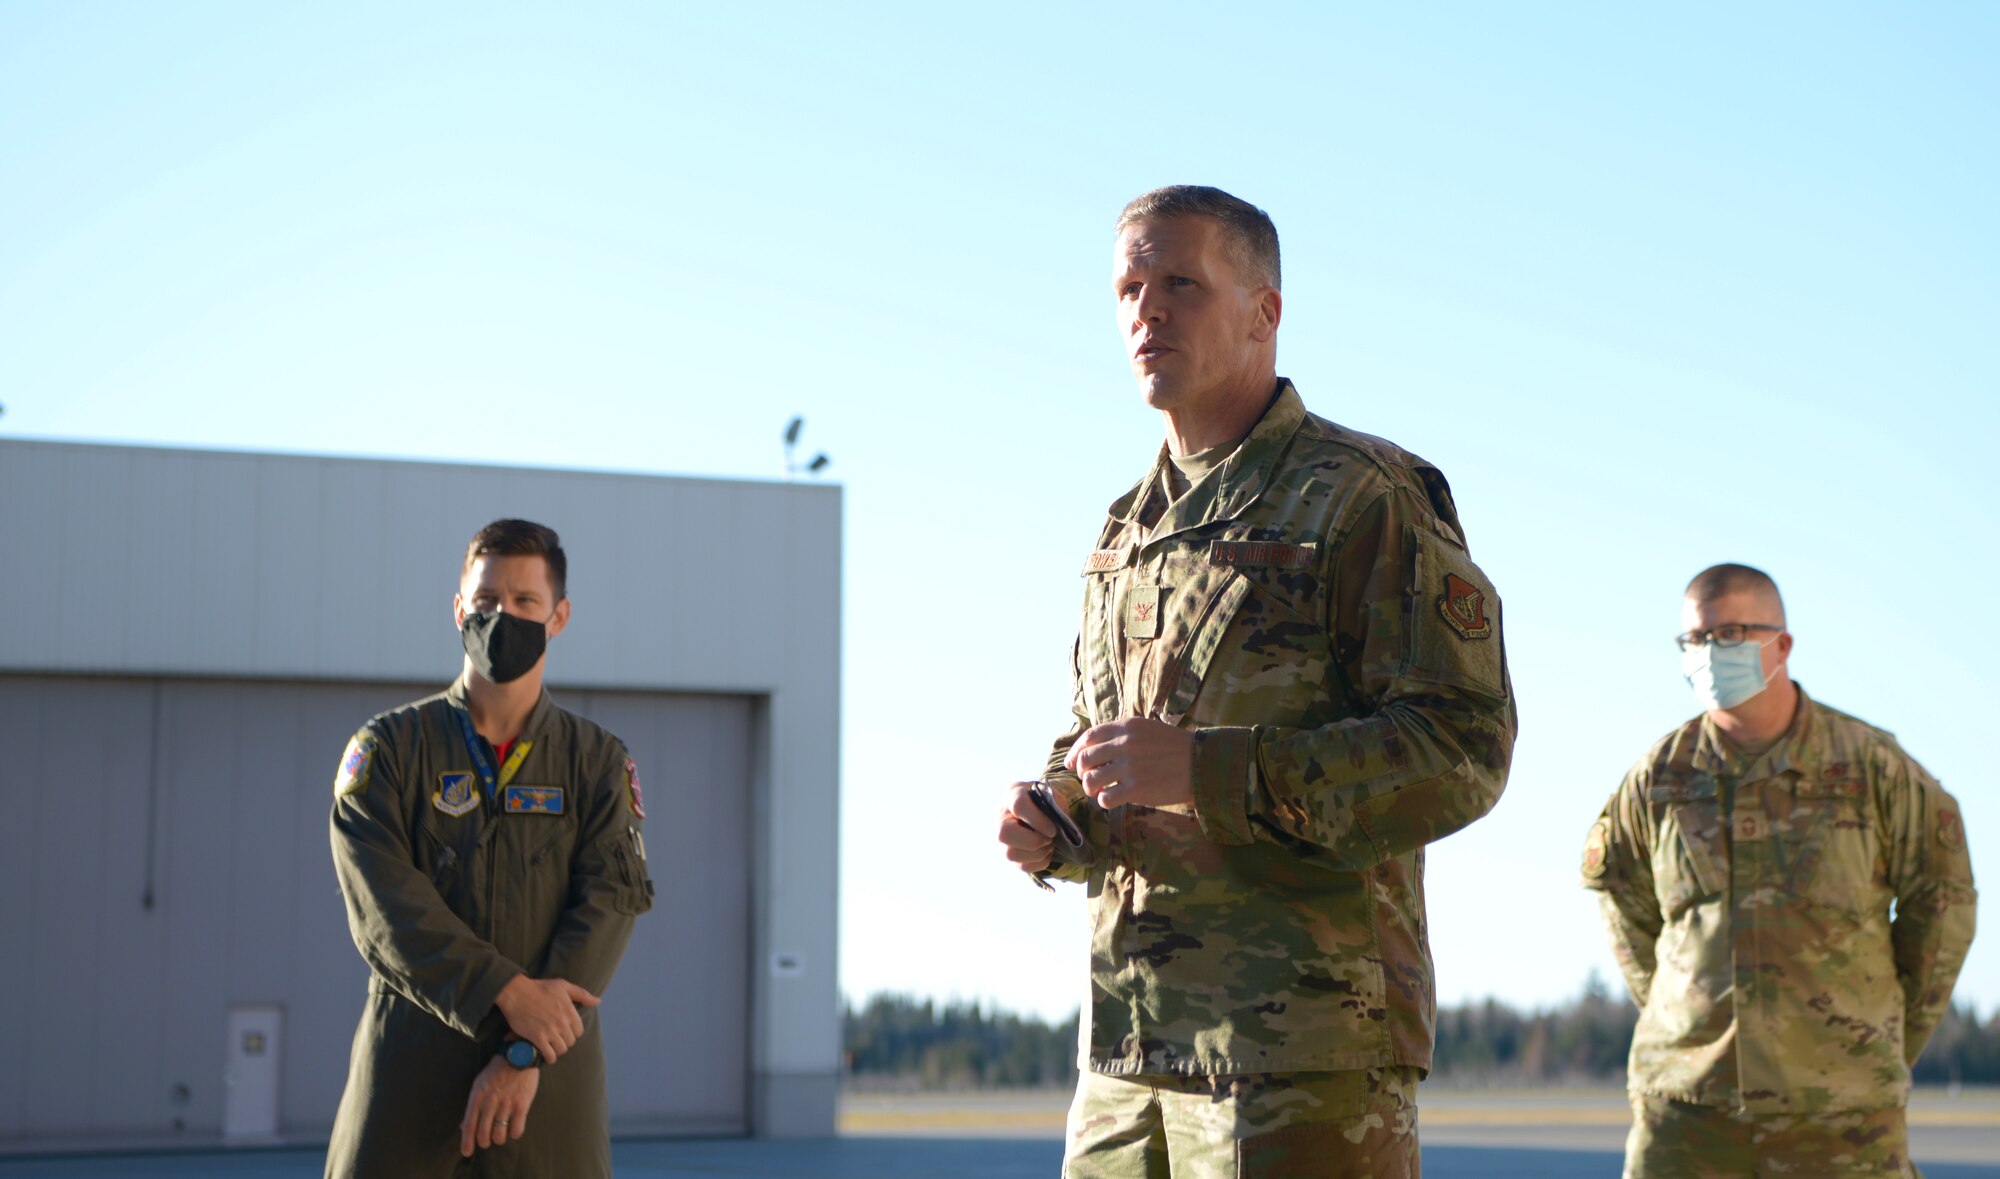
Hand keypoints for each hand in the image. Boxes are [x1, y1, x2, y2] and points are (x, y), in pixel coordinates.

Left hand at [459, 1053, 538, 1156]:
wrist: (518, 1056)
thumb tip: (464, 1126)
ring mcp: (506, 1104)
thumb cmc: (497, 1071)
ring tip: (501, 1134)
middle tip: (487, 1141)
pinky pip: (517, 1130)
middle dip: (484, 1142)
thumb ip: (473, 1106)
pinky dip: (514, 1134)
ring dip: (499, 1139)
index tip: (467, 1152)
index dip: (467, 1142)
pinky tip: (513, 1128)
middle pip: (484, 1134)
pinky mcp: (522, 1105)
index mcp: (477, 1097)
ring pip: (499, 1135)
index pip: (469, 1125)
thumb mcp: (479, 1085)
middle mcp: (490, 1102)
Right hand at [493, 975, 598, 1062]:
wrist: (516, 992)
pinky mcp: (537, 1038)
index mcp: (570, 1011)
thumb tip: (598, 1001)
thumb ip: (582, 994)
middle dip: (564, 1041)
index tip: (565, 1031)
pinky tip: (547, 1055)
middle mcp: (562, 1023)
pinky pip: (549, 1054)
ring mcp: (550, 1031)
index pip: (579, 1031)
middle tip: (556, 1039)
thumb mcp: (563, 986)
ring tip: (551, 1046)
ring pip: (561, 1050)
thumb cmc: (539, 987)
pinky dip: (549, 1057)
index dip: (572, 1032)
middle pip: (570, 1042)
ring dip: (557, 1050)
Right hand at [998, 781, 1056, 873]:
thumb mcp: (1052, 796)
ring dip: (1038, 853)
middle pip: (1005, 834)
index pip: (1018, 806)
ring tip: (1049, 844)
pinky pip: (1022, 866)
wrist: (1038, 810)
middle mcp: (1001, 816)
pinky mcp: (1009, 853)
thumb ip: (1055, 806)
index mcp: (1013, 794)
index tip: (1053, 830)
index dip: (1037, 820)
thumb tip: (1058, 825)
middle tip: (1050, 838)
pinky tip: (1046, 852)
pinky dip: (1039, 862)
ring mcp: (1002, 837)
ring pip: (1011, 854)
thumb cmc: (1045, 801)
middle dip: (1033, 841)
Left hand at [1064, 718, 1193, 809]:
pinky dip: (1103, 801)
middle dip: (1081, 772)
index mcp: (1126, 727)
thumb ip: (1122, 733)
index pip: (1088, 737)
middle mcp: (1124, 744)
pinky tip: (1112, 800)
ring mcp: (1129, 767)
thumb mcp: (1147, 729)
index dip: (1075, 751)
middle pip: (1085, 759)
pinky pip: (1105, 798)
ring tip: (1099, 791)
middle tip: (1088, 779)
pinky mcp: (1136, 789)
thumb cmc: (1174, 748)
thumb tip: (1093, 747)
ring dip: (1090, 788)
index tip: (1071, 763)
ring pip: (1091, 780)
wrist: (1200, 764)